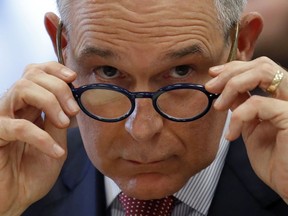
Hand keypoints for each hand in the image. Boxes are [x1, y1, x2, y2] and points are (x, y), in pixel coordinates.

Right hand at [0, 62, 78, 214]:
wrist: (18, 198)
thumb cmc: (34, 171)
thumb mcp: (57, 142)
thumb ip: (60, 120)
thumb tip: (72, 100)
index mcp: (29, 107)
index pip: (36, 73)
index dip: (54, 69)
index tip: (73, 78)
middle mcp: (14, 108)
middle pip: (31, 76)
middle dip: (58, 87)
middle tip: (73, 110)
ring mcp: (2, 119)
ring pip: (21, 89)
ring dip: (50, 102)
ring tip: (64, 123)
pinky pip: (18, 127)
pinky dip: (42, 137)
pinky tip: (56, 151)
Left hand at [206, 56, 287, 203]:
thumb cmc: (274, 162)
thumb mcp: (251, 129)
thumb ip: (243, 108)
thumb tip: (226, 92)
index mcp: (281, 98)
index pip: (260, 69)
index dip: (235, 67)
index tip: (213, 74)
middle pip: (262, 64)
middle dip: (231, 72)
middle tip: (210, 86)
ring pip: (262, 72)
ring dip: (233, 85)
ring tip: (218, 105)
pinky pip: (257, 103)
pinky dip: (238, 116)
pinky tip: (231, 134)